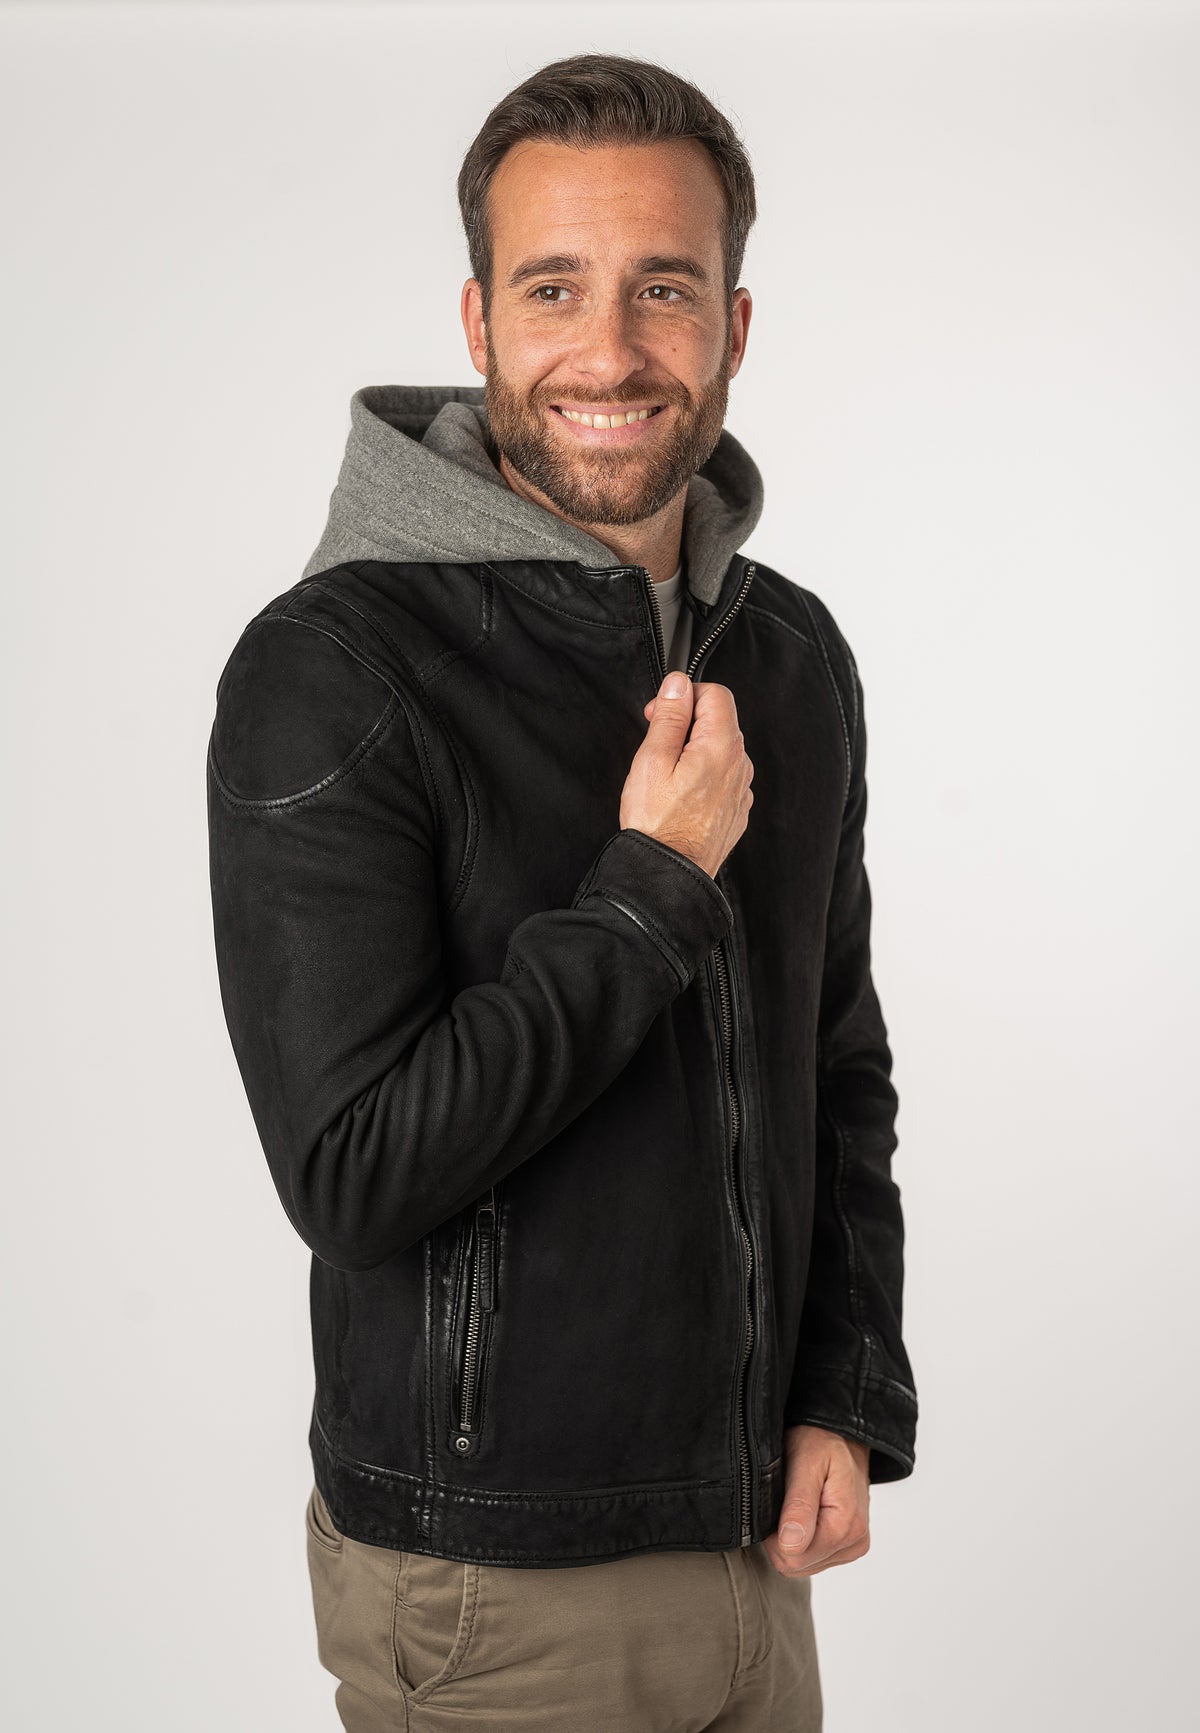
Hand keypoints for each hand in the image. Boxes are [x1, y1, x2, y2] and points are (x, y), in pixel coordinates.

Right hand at [620, 673, 753, 879]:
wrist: (669, 876)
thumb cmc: (657, 825)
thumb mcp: (653, 761)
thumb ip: (670, 717)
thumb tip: (678, 685)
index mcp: (722, 747)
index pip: (716, 693)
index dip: (685, 695)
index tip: (661, 713)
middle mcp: (740, 766)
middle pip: (720, 721)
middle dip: (687, 722)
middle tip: (657, 743)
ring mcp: (741, 791)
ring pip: (721, 750)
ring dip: (694, 750)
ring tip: (666, 776)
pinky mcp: (736, 810)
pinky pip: (723, 778)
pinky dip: (703, 776)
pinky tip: (679, 795)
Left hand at [764, 1424, 871, 1577]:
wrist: (842, 1434)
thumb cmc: (821, 1441)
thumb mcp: (805, 1464)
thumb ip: (799, 1507)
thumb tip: (790, 1546)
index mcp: (845, 1525)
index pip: (792, 1558)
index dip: (773, 1534)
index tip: (777, 1503)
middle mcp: (855, 1541)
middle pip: (796, 1565)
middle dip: (781, 1537)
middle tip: (785, 1500)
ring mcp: (853, 1545)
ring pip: (802, 1565)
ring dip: (791, 1537)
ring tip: (797, 1503)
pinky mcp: (848, 1546)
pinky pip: (812, 1559)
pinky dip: (801, 1539)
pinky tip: (805, 1514)